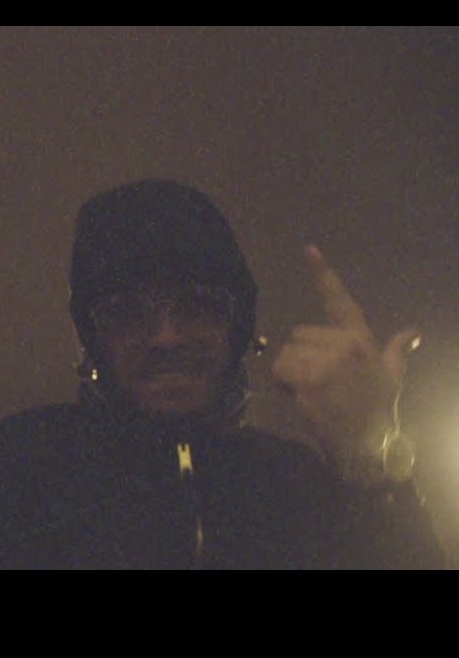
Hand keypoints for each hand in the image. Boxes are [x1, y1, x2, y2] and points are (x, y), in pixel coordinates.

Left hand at [270, 244, 419, 473]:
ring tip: (313, 391)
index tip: (308, 248)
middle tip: (320, 382)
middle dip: (301, 357)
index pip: (339, 300)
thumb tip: (414, 330)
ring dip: (290, 373)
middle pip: (297, 335)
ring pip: (285, 353)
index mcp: (360, 339)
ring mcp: (325, 363)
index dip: (323, 272)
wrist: (369, 445)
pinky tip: (302, 397)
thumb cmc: (378, 409)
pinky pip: (279, 370)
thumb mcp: (392, 376)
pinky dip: (282, 384)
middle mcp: (343, 345)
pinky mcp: (308, 381)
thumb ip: (399, 349)